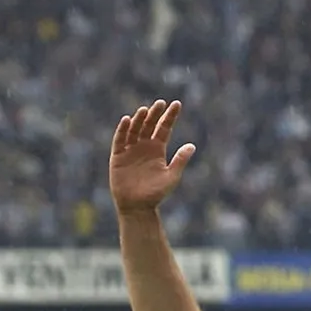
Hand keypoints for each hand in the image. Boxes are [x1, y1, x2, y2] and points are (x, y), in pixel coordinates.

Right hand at [109, 100, 195, 214]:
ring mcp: (130, 149)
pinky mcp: (118, 155)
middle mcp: (144, 146)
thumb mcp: (171, 177)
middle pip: (150, 125)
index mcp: (158, 149)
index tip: (177, 104)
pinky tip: (128, 120)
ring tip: (145, 110)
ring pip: (135, 129)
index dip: (170, 116)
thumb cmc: (156, 194)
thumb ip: (180, 160)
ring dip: (139, 119)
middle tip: (160, 103)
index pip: (164, 128)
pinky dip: (123, 130)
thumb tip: (192, 146)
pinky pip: (120, 139)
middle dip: (155, 114)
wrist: (138, 207)